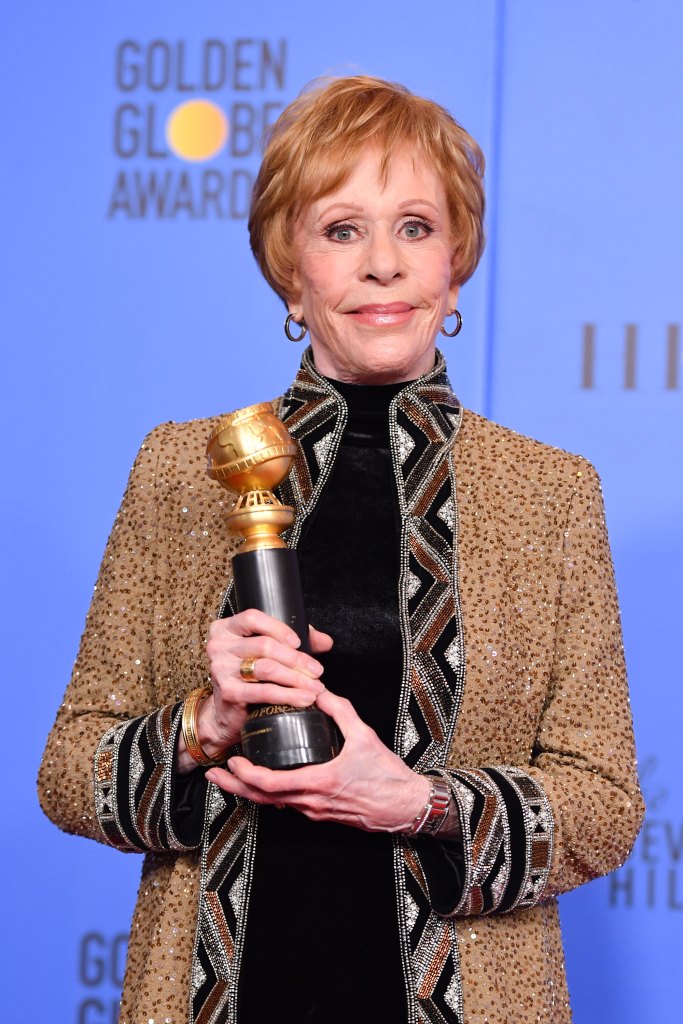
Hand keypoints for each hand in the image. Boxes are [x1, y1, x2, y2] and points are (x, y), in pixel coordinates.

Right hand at [176, 610, 331, 773]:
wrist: (226, 712)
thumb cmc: (248, 676)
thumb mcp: (266, 653)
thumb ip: (293, 642)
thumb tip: (326, 641)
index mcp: (226, 628)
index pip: (252, 618)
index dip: (279, 628)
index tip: (299, 642)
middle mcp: (219, 646)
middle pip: (264, 645)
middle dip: (296, 659)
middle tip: (317, 670)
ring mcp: (221, 669)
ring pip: (267, 668)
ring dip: (297, 678)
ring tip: (315, 686)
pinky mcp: (229, 692)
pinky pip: (264, 691)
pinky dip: (289, 695)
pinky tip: (304, 698)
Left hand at [205, 688, 430, 832]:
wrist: (404, 807)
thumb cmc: (387, 775)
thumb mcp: (364, 735)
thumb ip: (340, 709)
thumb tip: (318, 689)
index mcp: (318, 783)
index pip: (269, 784)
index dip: (245, 774)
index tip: (233, 759)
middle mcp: (310, 802)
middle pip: (261, 799)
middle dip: (234, 786)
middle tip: (214, 772)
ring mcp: (314, 811)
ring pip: (272, 805)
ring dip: (249, 791)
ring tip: (232, 776)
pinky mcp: (320, 814)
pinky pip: (287, 806)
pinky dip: (269, 795)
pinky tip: (264, 783)